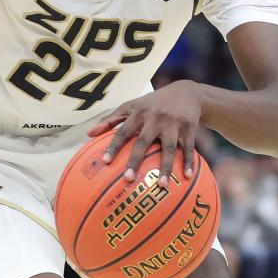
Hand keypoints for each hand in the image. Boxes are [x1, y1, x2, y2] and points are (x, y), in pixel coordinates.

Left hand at [87, 80, 202, 183]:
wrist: (186, 92)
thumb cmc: (152, 103)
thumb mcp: (131, 105)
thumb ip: (110, 119)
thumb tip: (88, 134)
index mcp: (138, 113)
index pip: (122, 131)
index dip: (113, 146)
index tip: (105, 162)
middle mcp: (155, 118)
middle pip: (143, 141)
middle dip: (135, 160)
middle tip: (128, 179)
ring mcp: (173, 124)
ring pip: (169, 148)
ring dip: (165, 167)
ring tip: (161, 185)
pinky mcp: (189, 128)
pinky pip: (188, 148)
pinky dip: (188, 162)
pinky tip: (186, 177)